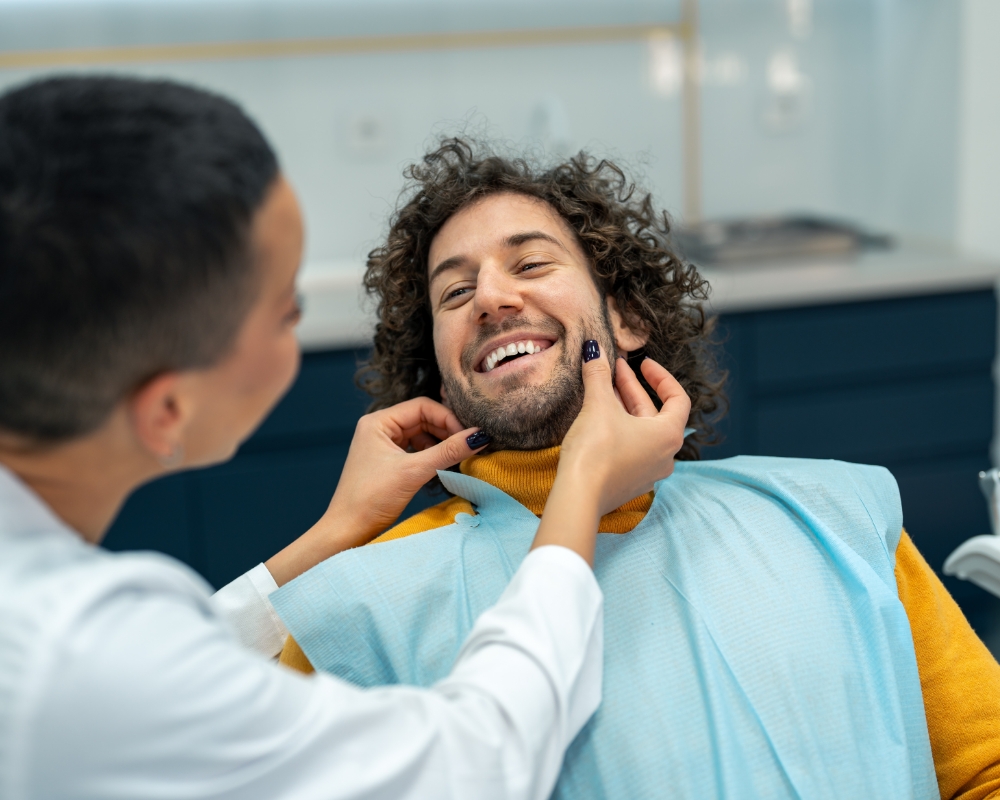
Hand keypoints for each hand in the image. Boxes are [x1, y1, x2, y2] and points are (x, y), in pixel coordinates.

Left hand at [265, 397, 487, 585]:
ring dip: (441, 443)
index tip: (468, 437)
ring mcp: (383, 445)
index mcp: (378, 422)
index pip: (422, 407)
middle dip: (446, 431)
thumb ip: (448, 452)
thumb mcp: (413, 472)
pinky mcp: (388, 462)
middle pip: (423, 419)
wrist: (347, 531)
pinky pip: (416, 450)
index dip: (448, 418)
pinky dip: (432, 455)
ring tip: (458, 457)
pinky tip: (443, 465)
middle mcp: (379, 428)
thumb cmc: (370, 499)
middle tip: (469, 446)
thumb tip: (479, 436)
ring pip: (422, 434)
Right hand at [561, 352, 689, 515]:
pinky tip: (599, 418)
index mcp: (669, 435)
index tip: (642, 363)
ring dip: (624, 407)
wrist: (579, 497)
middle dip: (633, 388)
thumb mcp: (598, 406)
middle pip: (654, 413)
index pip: (678, 398)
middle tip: (614, 368)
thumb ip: (598, 375)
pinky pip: (631, 447)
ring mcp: (648, 471)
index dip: (660, 376)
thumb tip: (593, 349)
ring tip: (603, 388)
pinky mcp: (630, 481)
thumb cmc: (596, 451)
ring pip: (641, 430)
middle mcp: (666, 455)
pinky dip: (620, 428)